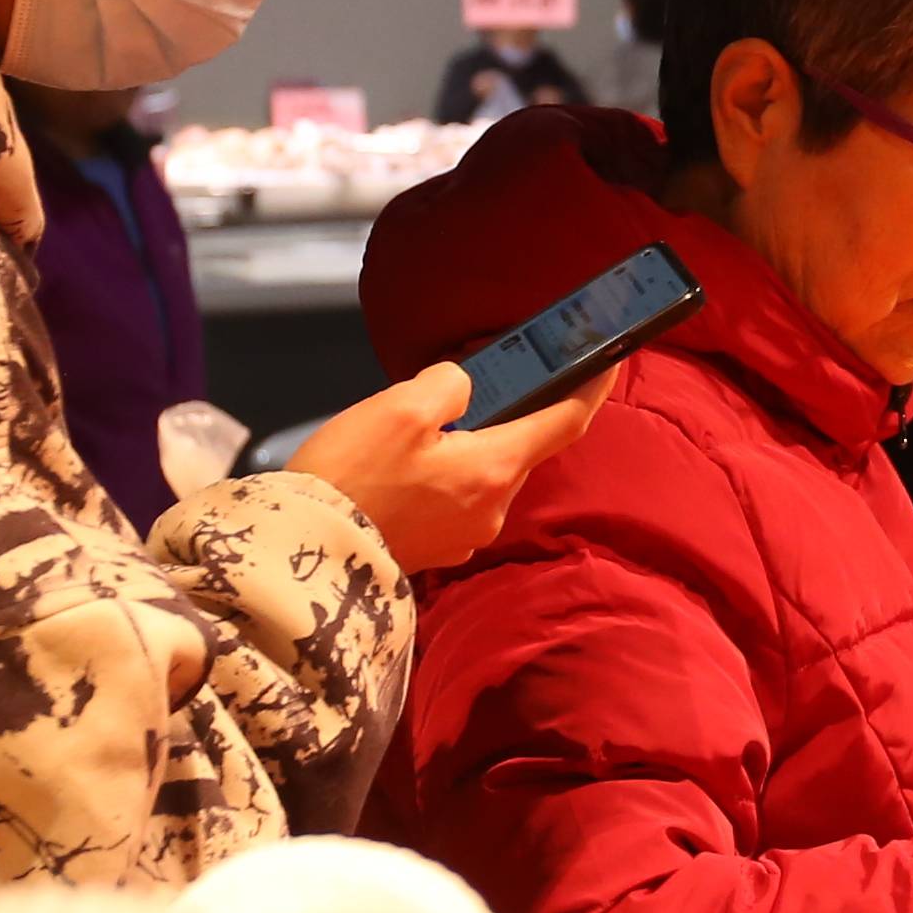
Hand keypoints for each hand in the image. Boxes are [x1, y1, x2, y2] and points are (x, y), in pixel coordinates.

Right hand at [290, 363, 611, 576]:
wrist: (303, 553)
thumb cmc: (350, 479)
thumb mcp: (400, 407)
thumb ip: (449, 384)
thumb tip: (463, 389)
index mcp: (494, 470)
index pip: (565, 421)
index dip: (592, 386)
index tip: (609, 360)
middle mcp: (491, 509)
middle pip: (517, 446)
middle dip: (501, 413)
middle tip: (468, 385)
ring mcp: (465, 536)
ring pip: (483, 472)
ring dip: (465, 446)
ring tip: (411, 429)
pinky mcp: (436, 548)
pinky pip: (454, 498)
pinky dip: (442, 474)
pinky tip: (399, 466)